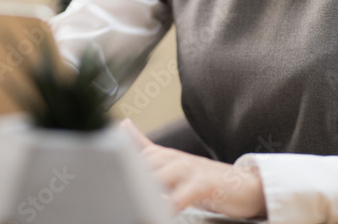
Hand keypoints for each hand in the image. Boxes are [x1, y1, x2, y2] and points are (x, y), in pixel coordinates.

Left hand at [120, 118, 267, 219]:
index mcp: (162, 156)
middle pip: (141, 165)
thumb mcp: (172, 162)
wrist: (245, 186)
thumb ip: (144, 146)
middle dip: (124, 178)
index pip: (131, 153)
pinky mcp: (204, 184)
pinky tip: (163, 213)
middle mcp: (172, 159)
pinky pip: (183, 195)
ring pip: (159, 176)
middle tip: (106, 193)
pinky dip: (171, 204)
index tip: (91, 167)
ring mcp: (188, 169)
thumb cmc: (205, 179)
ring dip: (145, 190)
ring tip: (129, 201)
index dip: (113, 160)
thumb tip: (121, 124)